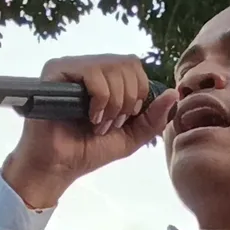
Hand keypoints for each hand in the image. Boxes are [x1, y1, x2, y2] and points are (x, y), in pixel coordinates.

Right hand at [4, 55, 178, 207]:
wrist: (59, 166)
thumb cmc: (89, 150)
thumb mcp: (131, 136)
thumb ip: (153, 117)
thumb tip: (173, 93)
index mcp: (105, 78)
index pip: (135, 66)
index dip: (140, 92)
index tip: (127, 118)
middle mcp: (88, 67)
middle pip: (128, 63)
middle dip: (129, 99)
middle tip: (114, 123)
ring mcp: (71, 67)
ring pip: (111, 66)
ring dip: (114, 102)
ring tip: (99, 124)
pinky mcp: (55, 71)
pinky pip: (91, 71)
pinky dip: (100, 98)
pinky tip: (91, 117)